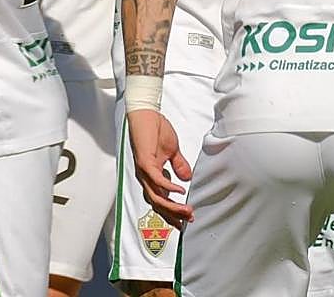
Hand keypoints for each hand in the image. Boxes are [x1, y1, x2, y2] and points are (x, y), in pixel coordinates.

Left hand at [128, 109, 193, 228]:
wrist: (146, 115)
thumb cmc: (156, 130)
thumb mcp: (172, 150)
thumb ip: (179, 165)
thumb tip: (187, 178)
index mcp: (152, 176)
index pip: (161, 200)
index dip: (173, 211)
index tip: (186, 218)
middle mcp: (146, 178)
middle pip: (158, 204)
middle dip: (174, 214)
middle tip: (188, 219)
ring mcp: (144, 172)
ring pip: (157, 197)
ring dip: (172, 206)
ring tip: (186, 210)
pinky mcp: (145, 163)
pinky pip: (157, 180)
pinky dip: (168, 187)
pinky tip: (180, 191)